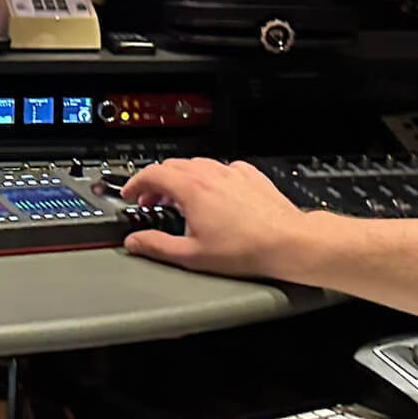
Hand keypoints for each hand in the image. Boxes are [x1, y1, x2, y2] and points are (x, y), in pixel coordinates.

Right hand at [119, 157, 329, 281]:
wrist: (287, 242)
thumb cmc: (246, 248)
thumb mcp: (192, 255)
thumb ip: (157, 246)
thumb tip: (135, 242)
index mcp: (192, 189)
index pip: (152, 173)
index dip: (135, 183)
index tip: (130, 194)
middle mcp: (211, 174)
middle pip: (172, 166)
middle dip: (156, 182)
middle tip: (151, 201)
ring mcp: (232, 172)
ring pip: (197, 164)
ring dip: (181, 178)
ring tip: (179, 199)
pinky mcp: (250, 176)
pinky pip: (221, 168)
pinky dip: (208, 177)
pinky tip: (213, 194)